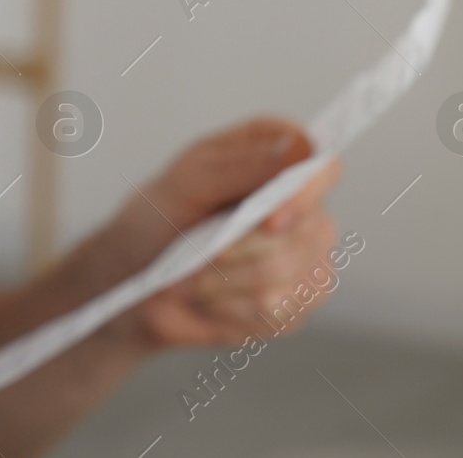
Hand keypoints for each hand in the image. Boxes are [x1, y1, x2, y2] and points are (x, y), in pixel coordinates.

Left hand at [114, 118, 341, 349]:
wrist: (138, 276)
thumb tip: (296, 151)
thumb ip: (241, 165)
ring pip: (291, 275)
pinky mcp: (297, 301)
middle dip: (242, 249)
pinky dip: (232, 309)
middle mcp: (303, 205)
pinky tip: (207, 300)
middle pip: (310, 231)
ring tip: (188, 279)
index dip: (306, 196)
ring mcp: (307, 256)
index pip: (324, 169)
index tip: (271, 221)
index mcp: (280, 156)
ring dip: (227, 282)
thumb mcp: (188, 180)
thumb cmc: (162, 214)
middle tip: (194, 253)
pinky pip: (280, 312)